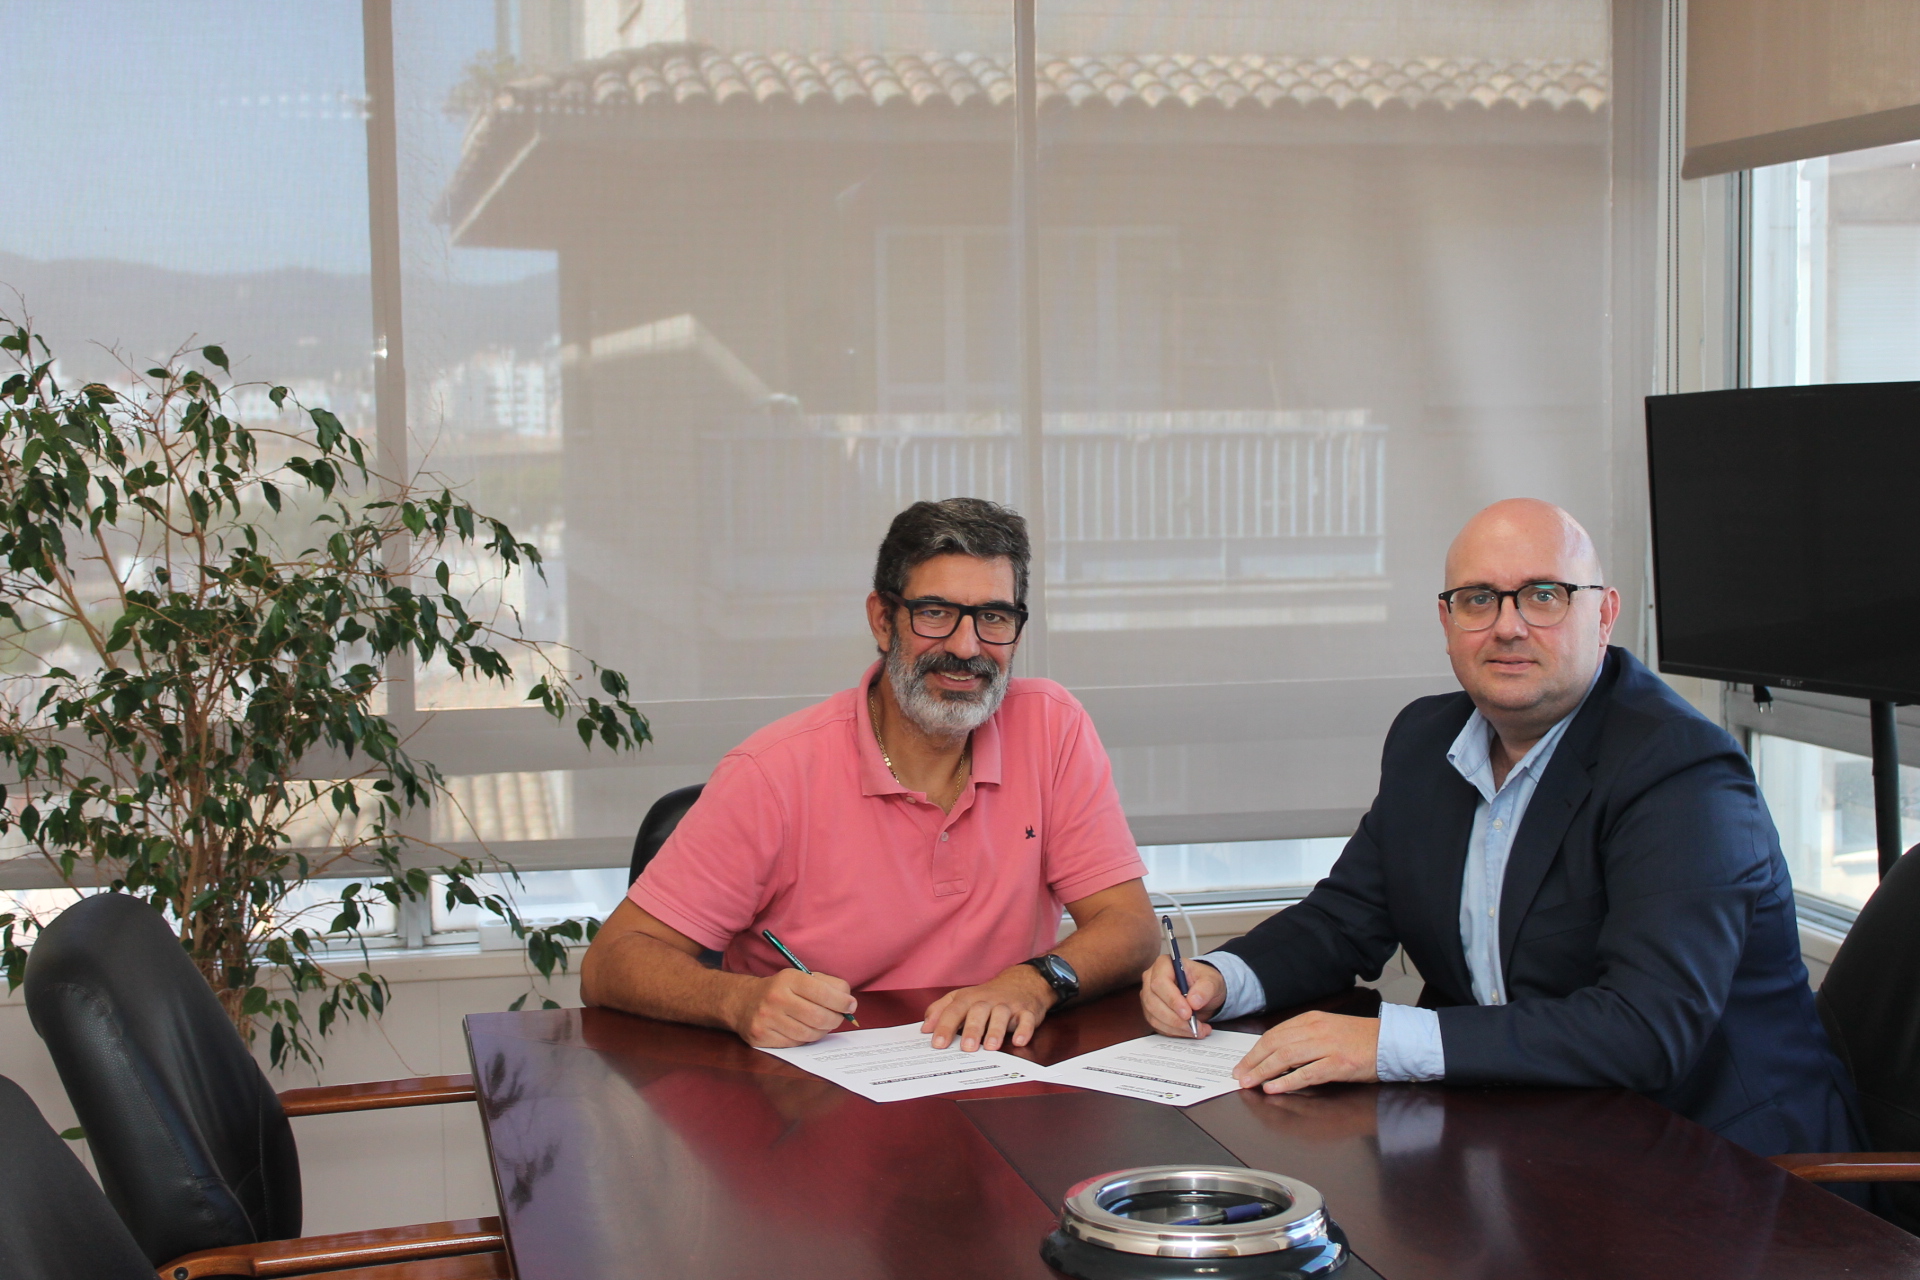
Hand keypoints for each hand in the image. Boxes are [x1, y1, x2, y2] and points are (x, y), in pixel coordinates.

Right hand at [730, 968, 856, 1047]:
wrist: (743, 1002)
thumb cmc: (781, 989)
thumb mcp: (801, 977)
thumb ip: (828, 985)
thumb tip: (850, 1003)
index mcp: (788, 979)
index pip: (823, 992)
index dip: (842, 1001)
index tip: (850, 1005)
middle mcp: (775, 998)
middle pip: (819, 1016)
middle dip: (835, 1019)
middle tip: (838, 1018)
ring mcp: (767, 1019)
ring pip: (809, 1034)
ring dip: (821, 1031)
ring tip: (821, 1024)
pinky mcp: (761, 1037)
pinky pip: (795, 1044)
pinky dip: (805, 1039)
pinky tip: (804, 1030)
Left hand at [922, 965, 1055, 1050]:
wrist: (1022, 982)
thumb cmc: (987, 996)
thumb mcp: (962, 997)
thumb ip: (941, 1010)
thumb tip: (925, 1028)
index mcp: (969, 998)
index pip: (954, 1010)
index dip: (945, 1026)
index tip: (937, 1044)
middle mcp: (988, 1000)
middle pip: (978, 1012)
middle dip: (972, 1029)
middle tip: (967, 1048)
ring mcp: (1008, 1005)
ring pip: (1001, 1015)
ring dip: (996, 1031)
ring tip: (991, 1047)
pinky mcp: (1027, 1011)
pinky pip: (1027, 1019)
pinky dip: (1024, 1030)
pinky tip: (1019, 1040)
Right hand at [1139, 955, 1225, 1036]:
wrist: (1203, 992)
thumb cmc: (1204, 981)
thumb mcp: (1211, 981)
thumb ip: (1205, 989)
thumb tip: (1194, 1002)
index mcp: (1163, 964)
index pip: (1160, 982)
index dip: (1172, 1000)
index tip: (1188, 1013)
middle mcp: (1151, 979)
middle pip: (1153, 1002)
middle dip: (1175, 1018)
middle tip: (1194, 1026)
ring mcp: (1148, 996)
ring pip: (1154, 1016)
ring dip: (1176, 1028)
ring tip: (1197, 1029)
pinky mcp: (1151, 1012)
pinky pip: (1158, 1026)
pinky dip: (1174, 1032)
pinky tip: (1189, 1031)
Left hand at [1232, 1011, 1379, 1093]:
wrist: (1391, 1041)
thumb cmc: (1360, 1039)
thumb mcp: (1327, 1030)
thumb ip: (1304, 1038)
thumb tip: (1276, 1055)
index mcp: (1311, 1020)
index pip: (1274, 1034)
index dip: (1255, 1050)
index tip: (1242, 1063)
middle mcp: (1316, 1029)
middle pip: (1275, 1044)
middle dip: (1253, 1061)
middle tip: (1239, 1075)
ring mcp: (1328, 1046)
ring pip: (1286, 1057)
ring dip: (1264, 1071)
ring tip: (1250, 1083)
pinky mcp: (1339, 1064)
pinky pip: (1307, 1073)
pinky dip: (1287, 1081)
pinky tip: (1274, 1088)